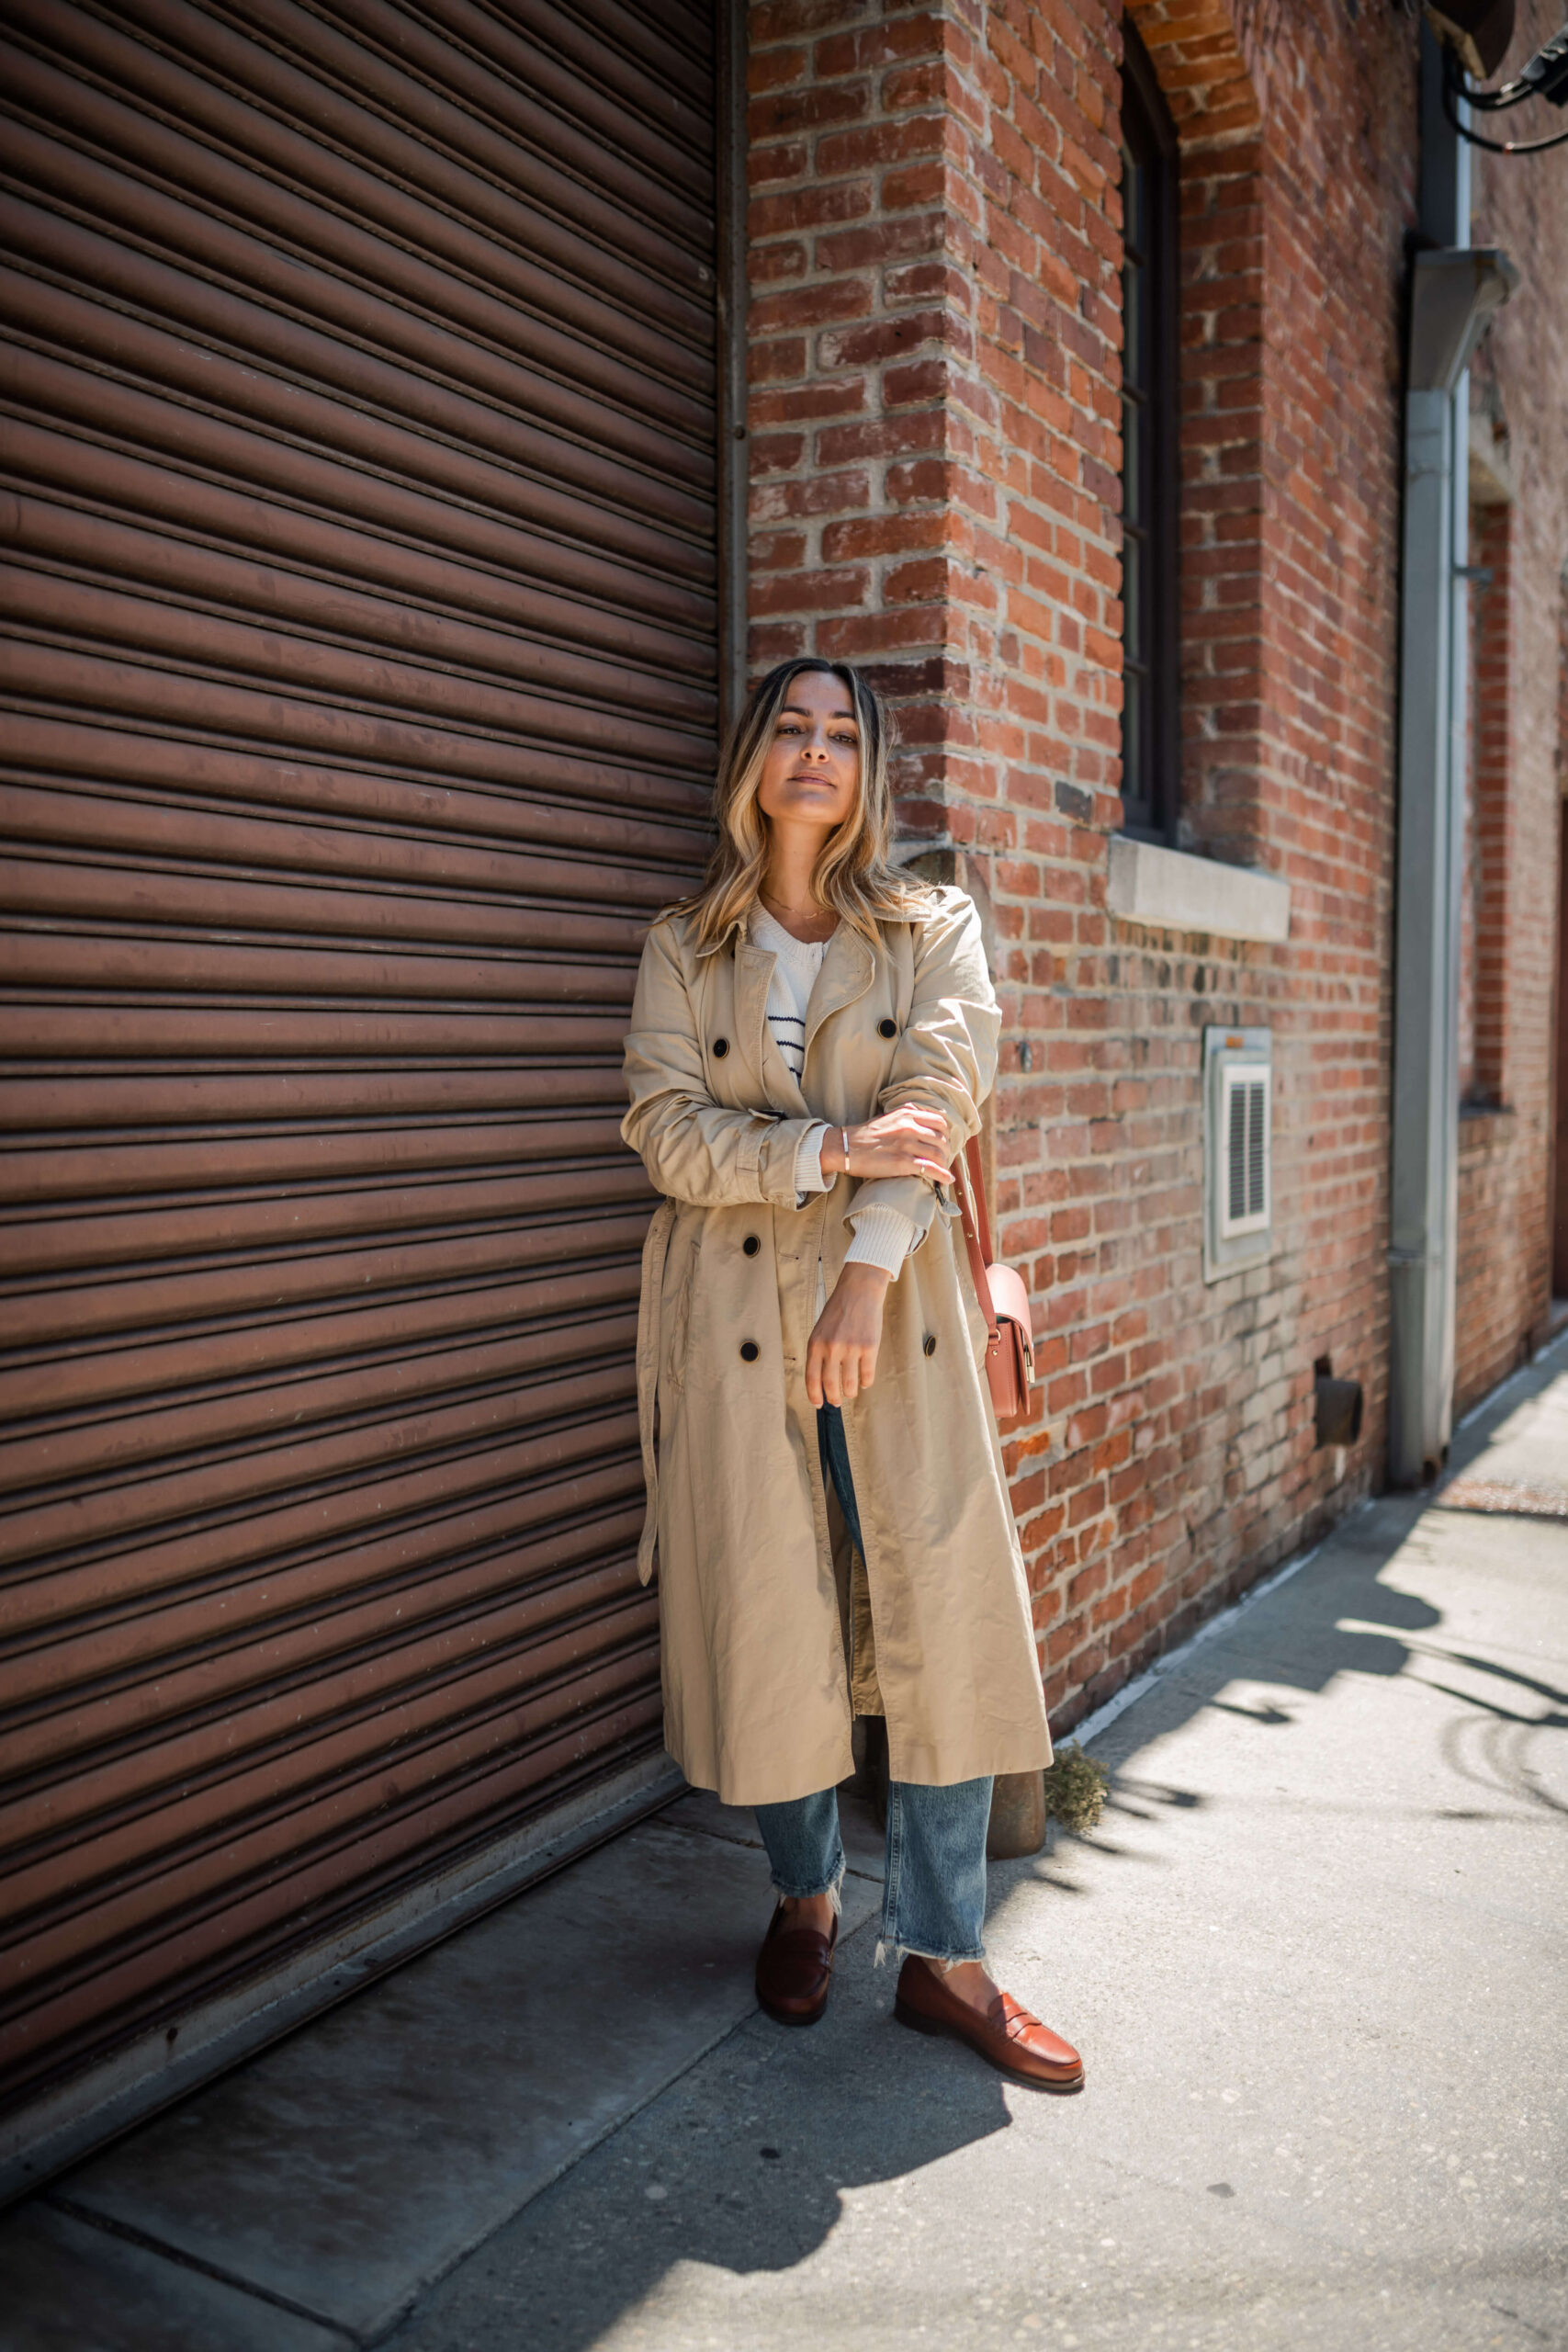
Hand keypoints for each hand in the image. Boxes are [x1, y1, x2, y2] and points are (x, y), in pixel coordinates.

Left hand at [806, 1263, 889, 1406]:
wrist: (859, 1292)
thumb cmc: (838, 1312)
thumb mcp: (819, 1331)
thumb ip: (819, 1353)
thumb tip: (822, 1381)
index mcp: (815, 1344)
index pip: (812, 1379)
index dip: (814, 1395)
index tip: (818, 1404)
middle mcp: (832, 1348)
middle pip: (830, 1385)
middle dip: (833, 1399)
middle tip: (836, 1402)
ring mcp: (851, 1349)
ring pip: (849, 1385)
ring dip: (850, 1393)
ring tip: (851, 1393)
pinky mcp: (869, 1348)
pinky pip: (867, 1376)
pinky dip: (866, 1383)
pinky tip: (864, 1382)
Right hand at [820, 1105, 948, 1180]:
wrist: (846, 1147)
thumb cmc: (865, 1134)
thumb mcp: (889, 1116)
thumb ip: (907, 1114)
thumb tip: (922, 1116)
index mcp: (908, 1114)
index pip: (940, 1122)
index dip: (945, 1134)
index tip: (943, 1142)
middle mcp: (910, 1127)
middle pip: (942, 1139)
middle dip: (946, 1150)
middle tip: (943, 1158)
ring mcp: (907, 1145)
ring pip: (938, 1154)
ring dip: (944, 1164)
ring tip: (942, 1169)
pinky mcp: (902, 1162)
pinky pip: (930, 1169)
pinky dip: (942, 1175)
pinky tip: (947, 1179)